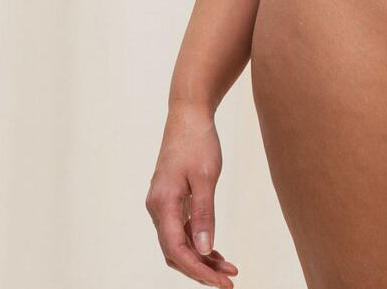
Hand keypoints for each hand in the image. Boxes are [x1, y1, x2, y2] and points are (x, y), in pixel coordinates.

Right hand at [145, 103, 238, 287]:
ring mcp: (163, 203)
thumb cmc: (198, 141)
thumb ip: (204, 214)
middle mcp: (157, 208)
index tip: (221, 283)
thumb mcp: (205, 177)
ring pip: (179, 242)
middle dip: (201, 269)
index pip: (176, 249)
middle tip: (229, 281)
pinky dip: (198, 241)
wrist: (189, 113)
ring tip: (228, 268)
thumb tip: (204, 250)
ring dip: (201, 257)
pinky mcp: (171, 198)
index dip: (198, 270)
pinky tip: (215, 249)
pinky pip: (181, 229)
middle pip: (175, 251)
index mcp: (162, 204)